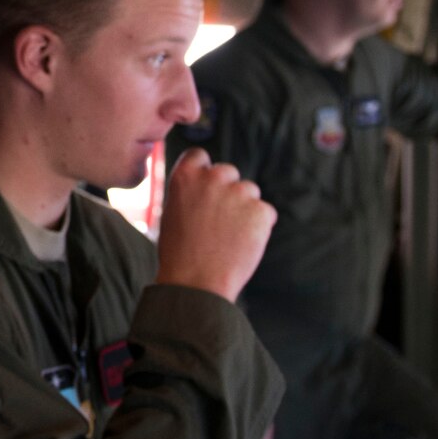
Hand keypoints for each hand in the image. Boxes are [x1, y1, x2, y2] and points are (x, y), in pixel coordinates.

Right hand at [155, 149, 275, 302]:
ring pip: (249, 192)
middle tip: (217, 219)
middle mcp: (213, 178)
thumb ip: (190, 192)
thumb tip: (205, 188)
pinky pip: (265, 213)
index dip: (203, 171)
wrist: (196, 282)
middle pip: (228, 172)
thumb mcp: (172, 212)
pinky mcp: (261, 211)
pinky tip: (242, 243)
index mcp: (185, 176)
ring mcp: (239, 193)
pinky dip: (258, 226)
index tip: (204, 188)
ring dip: (244, 208)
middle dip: (226, 190)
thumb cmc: (179, 252)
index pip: (200, 156)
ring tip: (229, 236)